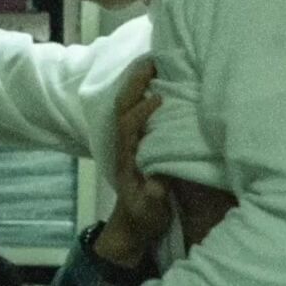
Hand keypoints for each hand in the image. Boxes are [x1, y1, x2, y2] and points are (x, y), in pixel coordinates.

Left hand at [97, 60, 171, 268]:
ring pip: (128, 105)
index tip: (158, 99)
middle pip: (124, 107)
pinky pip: (137, 109)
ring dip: (139, 82)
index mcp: (127, 158)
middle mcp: (125, 144)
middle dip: (135, 84)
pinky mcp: (138, 139)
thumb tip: (157, 184)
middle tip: (153, 60)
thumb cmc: (143, 217)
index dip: (141, 112)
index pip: (129, 128)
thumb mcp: (150, 212)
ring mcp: (130, 140)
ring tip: (157, 60)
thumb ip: (153, 198)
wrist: (132, 225)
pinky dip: (144, 91)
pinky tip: (161, 78)